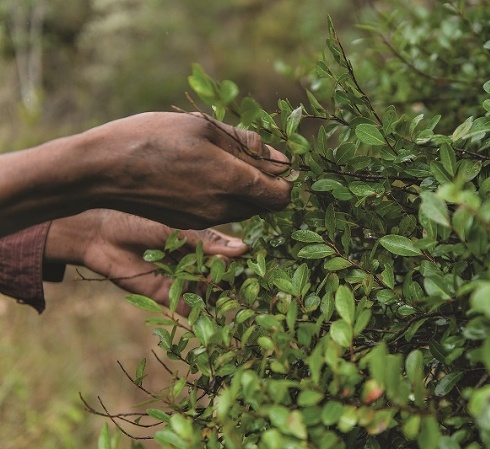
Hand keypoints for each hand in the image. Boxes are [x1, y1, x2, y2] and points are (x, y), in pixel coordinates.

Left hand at [45, 209, 248, 313]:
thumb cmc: (140, 219)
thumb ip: (208, 243)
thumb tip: (244, 250)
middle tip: (253, 292)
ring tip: (237, 306)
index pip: (230, 254)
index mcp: (201, 242)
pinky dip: (203, 316)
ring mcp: (182, 280)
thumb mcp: (178, 230)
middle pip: (222, 277)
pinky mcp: (167, 297)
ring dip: (222, 301)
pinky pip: (189, 309)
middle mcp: (195, 262)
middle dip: (237, 284)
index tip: (263, 268)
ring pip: (209, 294)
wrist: (100, 234)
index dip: (245, 262)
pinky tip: (216, 320)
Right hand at [84, 112, 292, 228]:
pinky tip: (196, 174)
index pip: (281, 196)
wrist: (101, 170)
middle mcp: (223, 207)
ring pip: (242, 209)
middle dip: (264, 183)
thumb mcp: (201, 126)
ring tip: (214, 160)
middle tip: (243, 154)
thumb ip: (244, 142)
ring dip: (241, 189)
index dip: (285, 179)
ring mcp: (205, 219)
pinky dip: (220, 196)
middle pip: (264, 205)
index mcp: (231, 181)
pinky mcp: (188, 223)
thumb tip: (276, 156)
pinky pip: (219, 212)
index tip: (274, 160)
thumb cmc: (151, 139)